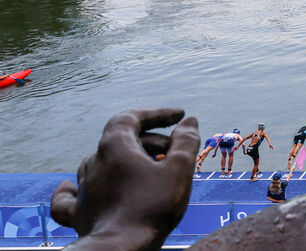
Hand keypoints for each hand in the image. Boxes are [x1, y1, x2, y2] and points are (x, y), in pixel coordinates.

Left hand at [51, 109, 199, 250]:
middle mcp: (94, 162)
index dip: (157, 114)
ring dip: (127, 163)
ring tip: (149, 172)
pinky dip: (75, 188)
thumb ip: (185, 141)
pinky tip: (73, 186)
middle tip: (177, 154)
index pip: (132, 118)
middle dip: (152, 142)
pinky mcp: (78, 212)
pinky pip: (69, 195)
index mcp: (114, 146)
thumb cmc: (152, 207)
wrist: (121, 247)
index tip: (178, 116)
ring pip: (102, 164)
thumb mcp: (179, 169)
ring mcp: (83, 188)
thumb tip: (189, 122)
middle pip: (123, 141)